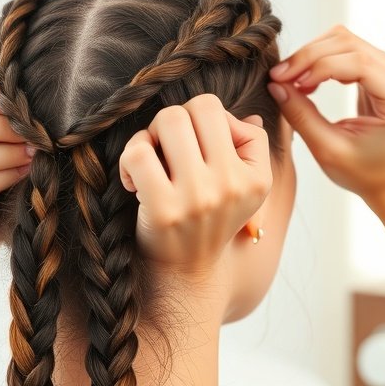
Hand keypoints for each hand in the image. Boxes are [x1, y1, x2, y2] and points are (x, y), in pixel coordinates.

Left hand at [119, 93, 271, 271]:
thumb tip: (247, 118)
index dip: (197, 122)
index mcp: (256, 177)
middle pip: (196, 108)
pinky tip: (132, 181)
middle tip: (163, 151)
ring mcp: (199, 196)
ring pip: (168, 120)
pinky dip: (128, 158)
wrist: (185, 277)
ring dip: (149, 136)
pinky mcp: (164, 209)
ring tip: (148, 162)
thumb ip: (248, 150)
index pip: (221, 112)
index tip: (191, 152)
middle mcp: (233, 184)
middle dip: (171, 122)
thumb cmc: (207, 224)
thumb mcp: (243, 192)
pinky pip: (139, 152)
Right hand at [267, 25, 384, 207]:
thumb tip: (275, 85)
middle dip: (308, 57)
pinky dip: (321, 60)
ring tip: (290, 82)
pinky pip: (348, 49)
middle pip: (348, 43)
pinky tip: (307, 82)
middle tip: (279, 78)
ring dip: (311, 56)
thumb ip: (302, 116)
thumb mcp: (328, 150)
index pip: (356, 62)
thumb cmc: (366, 173)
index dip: (315, 65)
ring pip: (345, 40)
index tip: (283, 80)